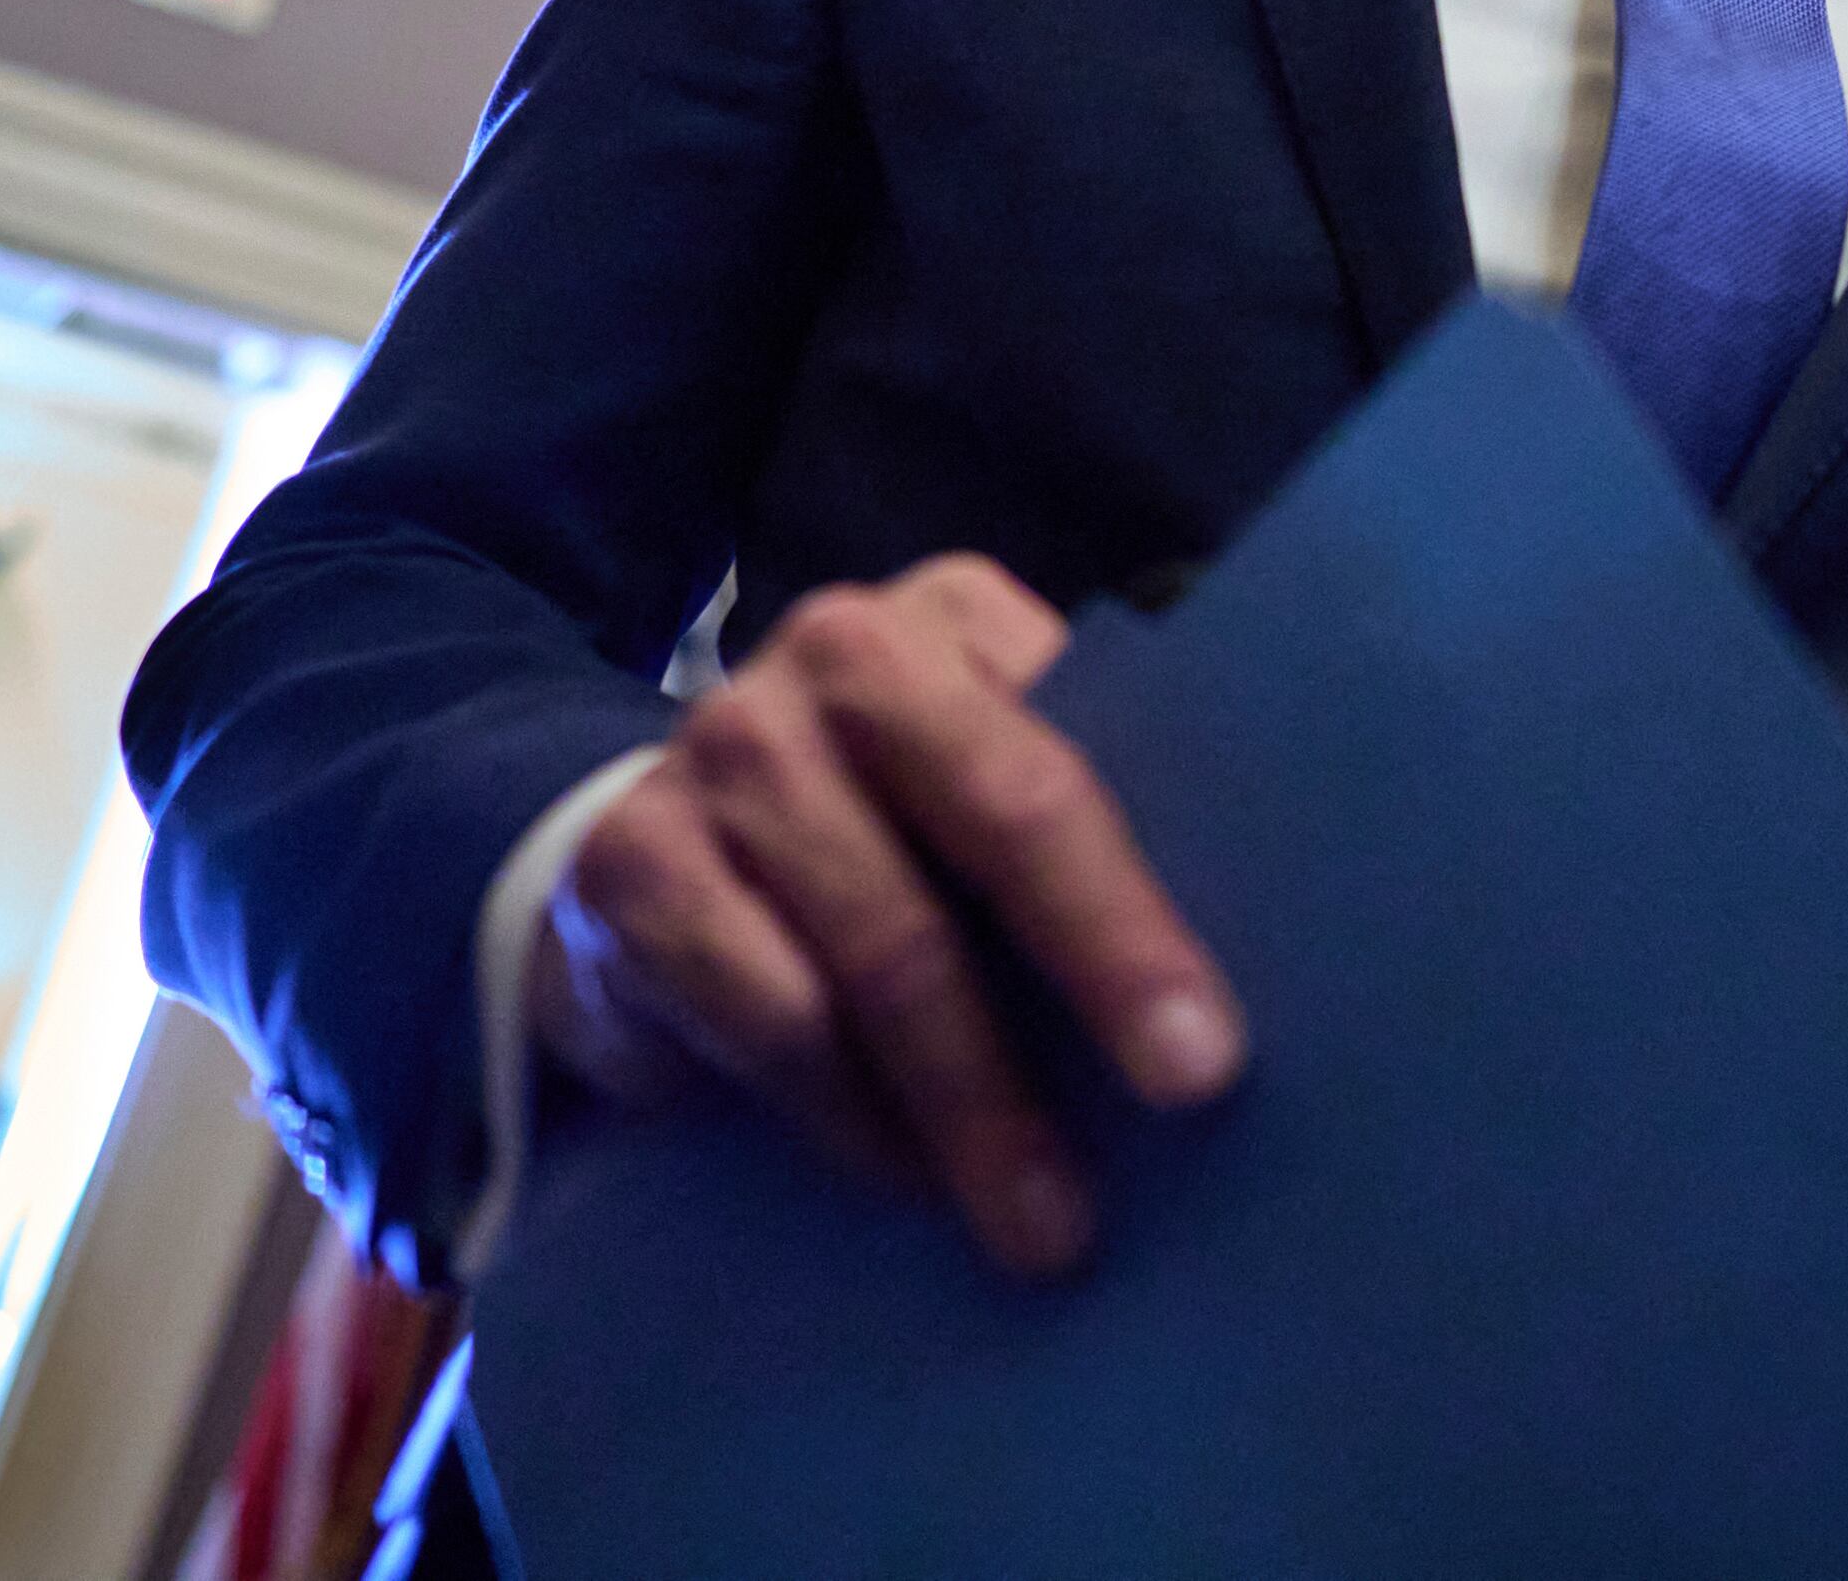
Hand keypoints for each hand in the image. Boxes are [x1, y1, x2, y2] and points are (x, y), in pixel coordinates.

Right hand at [534, 552, 1245, 1276]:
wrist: (652, 834)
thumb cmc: (890, 824)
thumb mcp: (988, 787)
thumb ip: (1088, 834)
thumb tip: (1219, 1011)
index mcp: (961, 622)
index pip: (1066, 767)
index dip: (1135, 917)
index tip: (1202, 1063)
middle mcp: (840, 653)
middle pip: (992, 824)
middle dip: (1085, 986)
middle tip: (1142, 1146)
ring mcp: (720, 749)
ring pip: (872, 952)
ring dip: (962, 1109)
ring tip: (1037, 1224)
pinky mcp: (628, 861)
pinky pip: (760, 1014)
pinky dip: (842, 1114)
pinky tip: (902, 1181)